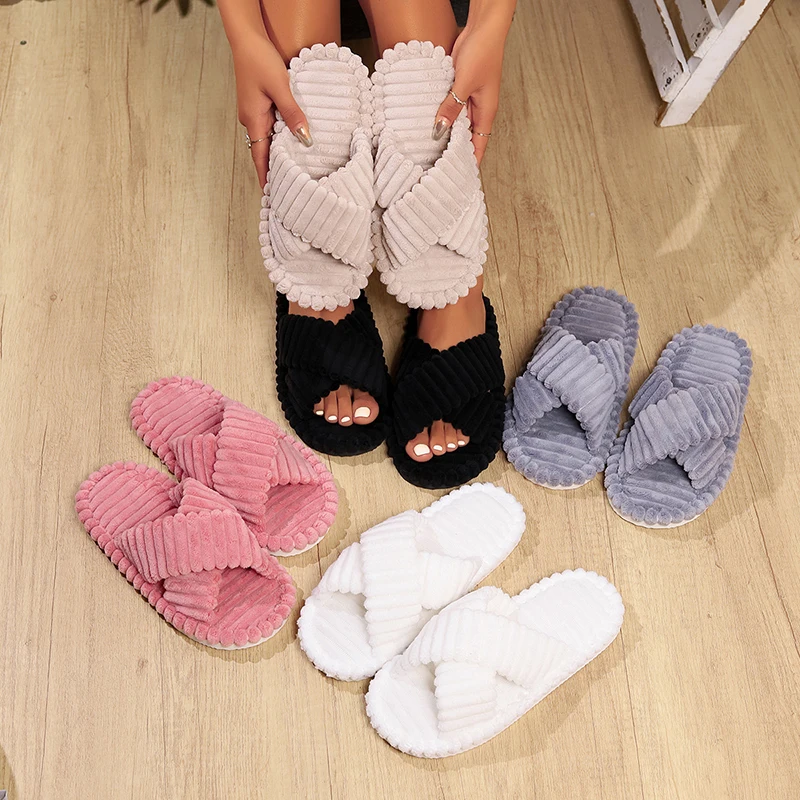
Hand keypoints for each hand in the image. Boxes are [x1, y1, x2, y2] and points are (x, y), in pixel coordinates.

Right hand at [231, 33, 310, 186]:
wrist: (247, 38)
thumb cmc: (259, 60)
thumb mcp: (280, 87)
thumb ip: (292, 114)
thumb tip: (304, 138)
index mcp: (253, 121)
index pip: (259, 157)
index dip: (266, 177)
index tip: (271, 196)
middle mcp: (251, 120)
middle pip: (263, 152)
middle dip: (273, 170)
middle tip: (287, 189)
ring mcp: (254, 112)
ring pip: (268, 139)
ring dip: (278, 154)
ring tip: (293, 170)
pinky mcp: (259, 104)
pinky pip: (270, 127)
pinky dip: (279, 138)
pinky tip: (292, 140)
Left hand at [434, 23, 508, 164]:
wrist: (483, 27)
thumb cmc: (483, 52)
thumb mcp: (464, 83)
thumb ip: (451, 107)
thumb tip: (439, 129)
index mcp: (486, 112)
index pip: (478, 146)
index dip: (471, 163)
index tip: (460, 178)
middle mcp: (478, 109)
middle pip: (465, 138)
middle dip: (453, 151)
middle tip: (437, 167)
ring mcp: (469, 99)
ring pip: (455, 123)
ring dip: (444, 132)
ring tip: (429, 149)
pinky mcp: (459, 89)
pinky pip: (449, 107)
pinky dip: (441, 114)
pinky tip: (428, 121)